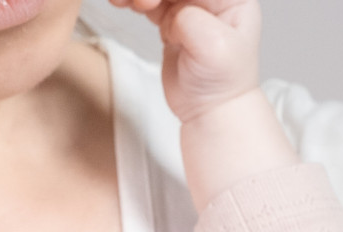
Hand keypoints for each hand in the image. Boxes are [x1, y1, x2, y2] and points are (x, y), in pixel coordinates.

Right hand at [116, 0, 262, 123]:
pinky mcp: (169, 16)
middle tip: (140, 5)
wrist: (211, 109)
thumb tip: (176, 14)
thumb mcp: (217, 53)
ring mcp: (188, 4)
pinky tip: (119, 3)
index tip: (149, 2)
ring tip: (121, 3)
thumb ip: (197, 26)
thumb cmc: (223, 83)